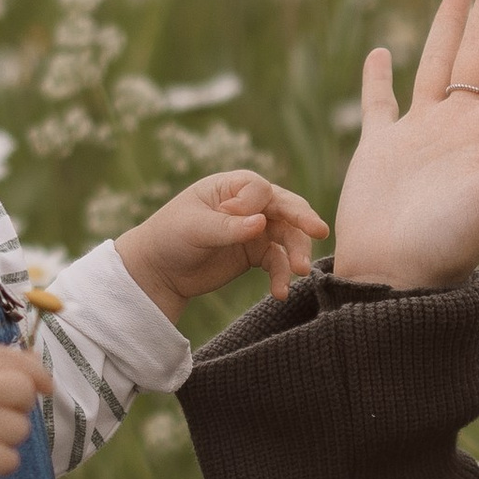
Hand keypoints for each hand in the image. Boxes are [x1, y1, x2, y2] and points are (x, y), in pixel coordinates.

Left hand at [115, 168, 330, 320]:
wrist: (159, 272)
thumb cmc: (170, 237)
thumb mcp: (195, 228)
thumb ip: (228, 226)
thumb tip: (261, 223)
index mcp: (230, 186)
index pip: (260, 188)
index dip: (255, 203)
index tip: (233, 216)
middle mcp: (248, 204)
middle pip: (285, 207)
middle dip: (302, 220)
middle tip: (319, 232)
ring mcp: (255, 229)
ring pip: (288, 236)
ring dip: (297, 253)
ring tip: (300, 272)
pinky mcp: (255, 254)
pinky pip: (278, 262)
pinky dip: (282, 276)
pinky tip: (280, 292)